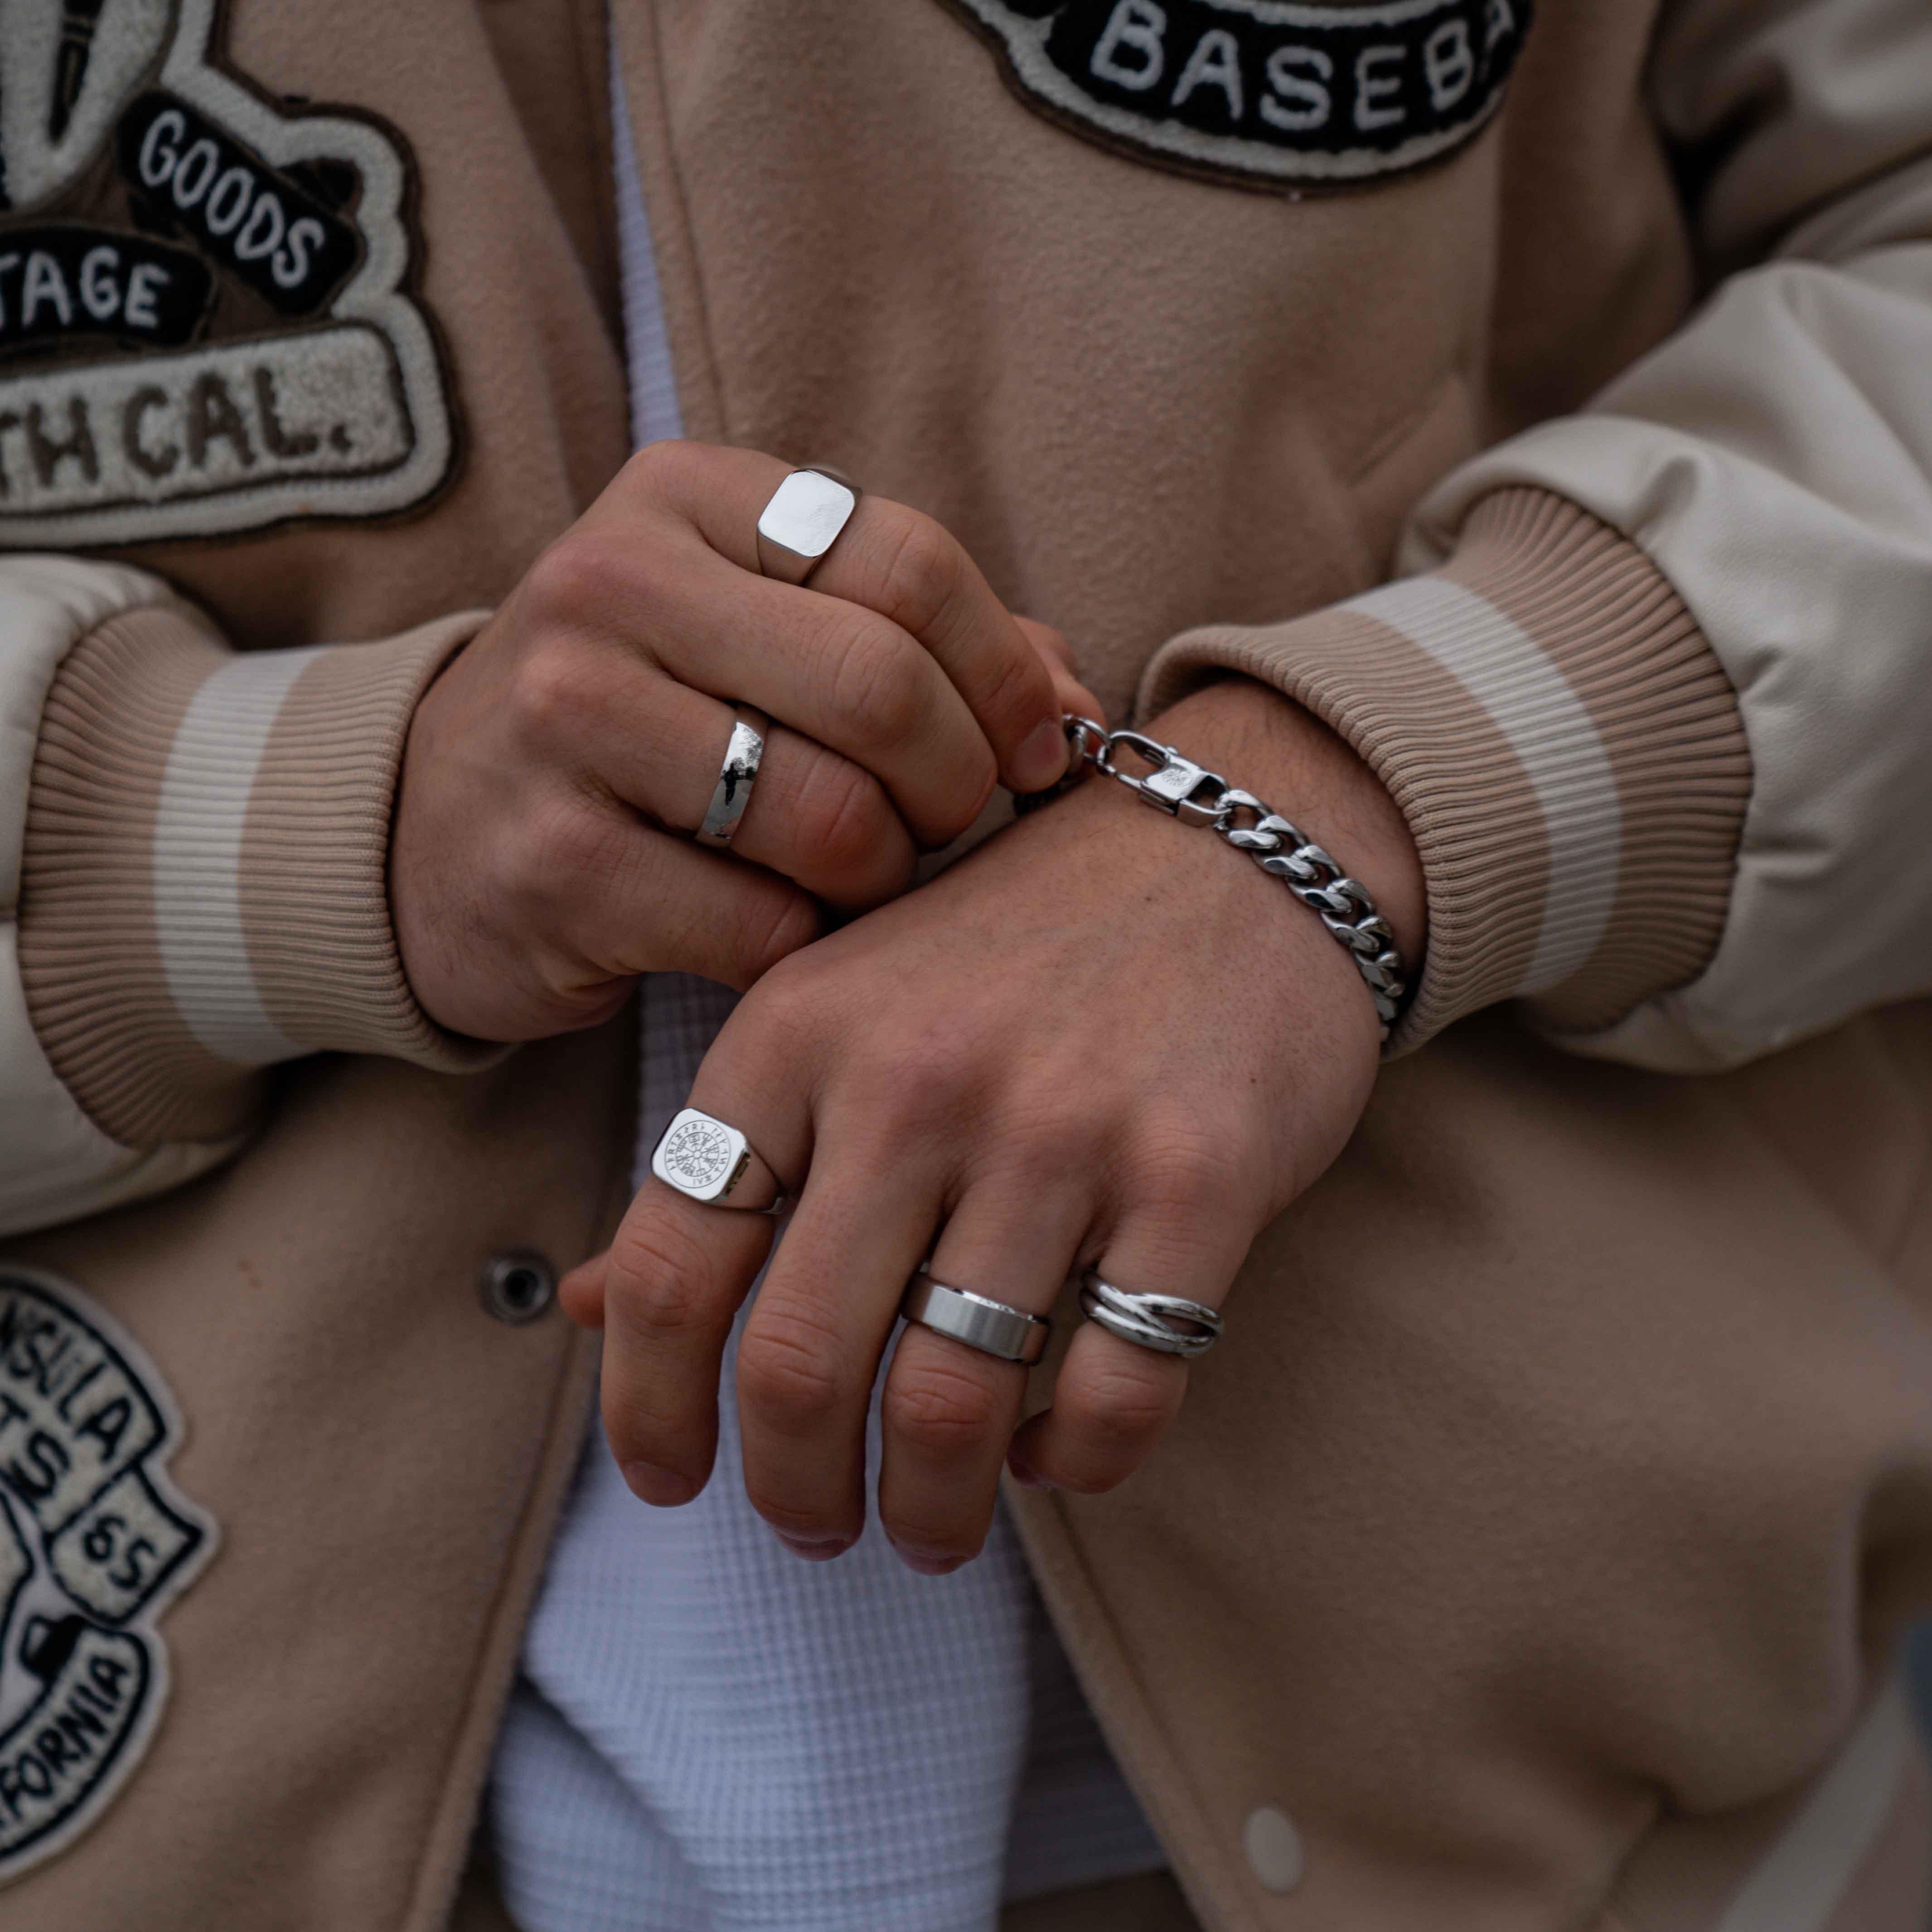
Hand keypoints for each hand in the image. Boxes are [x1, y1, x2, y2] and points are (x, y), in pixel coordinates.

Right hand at [390, 440, 1092, 1040]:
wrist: (436, 830)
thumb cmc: (645, 725)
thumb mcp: (761, 634)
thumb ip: (924, 643)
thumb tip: (1078, 701)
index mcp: (686, 498)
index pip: (912, 564)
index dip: (1007, 673)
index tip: (1035, 748)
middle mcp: (610, 585)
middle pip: (883, 689)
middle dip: (957, 784)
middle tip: (950, 826)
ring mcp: (567, 724)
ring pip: (830, 818)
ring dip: (883, 876)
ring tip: (856, 879)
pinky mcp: (555, 865)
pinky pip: (762, 927)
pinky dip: (806, 948)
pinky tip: (778, 932)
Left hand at [563, 679, 1424, 1570]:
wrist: (1233, 847)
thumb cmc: (1016, 948)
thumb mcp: (840, 1011)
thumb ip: (726, 1160)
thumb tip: (587, 1311)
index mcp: (798, 1030)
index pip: (671, 1264)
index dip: (647, 1409)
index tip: (673, 1481)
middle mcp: (915, 1079)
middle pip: (802, 1370)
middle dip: (795, 1495)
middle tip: (816, 1528)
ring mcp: (1063, 1130)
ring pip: (953, 1409)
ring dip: (930, 1510)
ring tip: (931, 1527)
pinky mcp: (1199, 1180)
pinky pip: (1114, 1397)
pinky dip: (1073, 1463)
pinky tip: (1055, 1449)